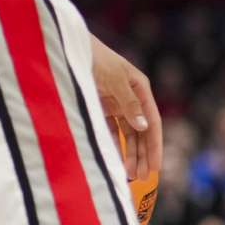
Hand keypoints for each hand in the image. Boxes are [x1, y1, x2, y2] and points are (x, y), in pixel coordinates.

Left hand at [90, 35, 161, 180]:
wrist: (68, 47)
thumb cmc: (94, 57)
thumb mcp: (115, 78)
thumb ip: (129, 103)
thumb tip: (143, 127)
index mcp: (141, 89)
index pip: (152, 122)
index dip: (154, 145)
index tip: (156, 166)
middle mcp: (131, 99)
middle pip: (141, 132)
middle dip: (143, 155)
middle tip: (143, 177)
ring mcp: (116, 104)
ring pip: (127, 135)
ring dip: (130, 154)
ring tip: (131, 174)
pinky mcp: (100, 108)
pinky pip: (110, 132)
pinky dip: (113, 146)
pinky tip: (115, 161)